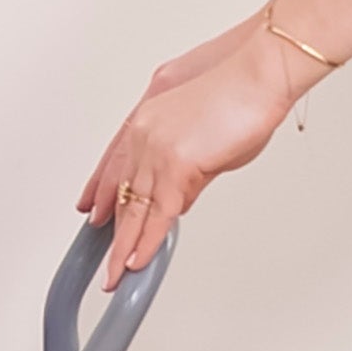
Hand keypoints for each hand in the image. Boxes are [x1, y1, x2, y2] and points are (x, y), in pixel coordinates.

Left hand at [80, 20, 301, 278]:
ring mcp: (156, 150)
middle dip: (111, 229)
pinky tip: (137, 261)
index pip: (114, 164)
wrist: (259, 75)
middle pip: (121, 192)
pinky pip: (157, 216)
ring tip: (116, 275)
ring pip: (135, 211)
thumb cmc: (242, 92)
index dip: (102, 192)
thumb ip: (189, 171)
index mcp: (147, 121)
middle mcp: (144, 135)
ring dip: (125, 247)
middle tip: (102, 257)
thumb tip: (181, 197)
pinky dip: (146, 243)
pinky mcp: (176, 166)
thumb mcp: (207, 138)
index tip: (92, 210)